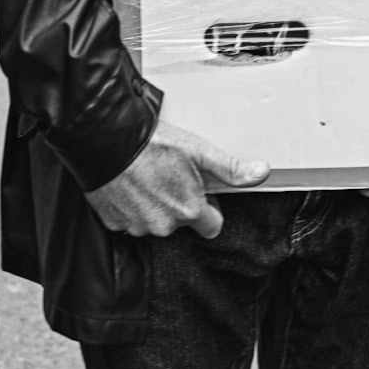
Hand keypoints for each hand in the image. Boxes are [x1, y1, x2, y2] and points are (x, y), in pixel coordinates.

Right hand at [85, 115, 268, 239]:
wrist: (105, 140)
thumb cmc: (153, 144)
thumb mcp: (198, 151)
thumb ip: (231, 168)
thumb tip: (262, 173)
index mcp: (189, 211)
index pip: (212, 227)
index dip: (208, 209)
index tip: (198, 191)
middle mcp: (164, 225)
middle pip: (181, 223)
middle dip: (178, 205)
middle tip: (169, 177)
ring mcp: (137, 226)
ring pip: (154, 222)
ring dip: (153, 207)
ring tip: (147, 178)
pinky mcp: (114, 222)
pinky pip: (129, 220)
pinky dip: (130, 207)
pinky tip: (129, 184)